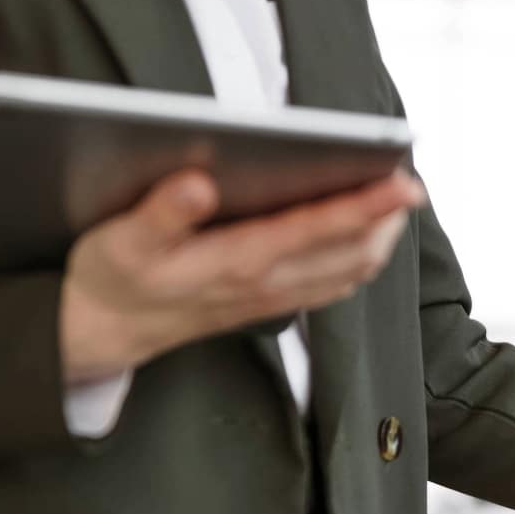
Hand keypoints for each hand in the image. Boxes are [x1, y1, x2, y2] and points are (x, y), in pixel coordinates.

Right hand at [58, 168, 426, 383]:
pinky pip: (336, 284)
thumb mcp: (121, 241)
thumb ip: (161, 214)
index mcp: (237, 262)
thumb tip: (197, 184)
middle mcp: (267, 283)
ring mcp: (275, 297)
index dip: (364, 206)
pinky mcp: (273, 303)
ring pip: (352, 271)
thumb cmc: (114, 278)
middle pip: (352, 252)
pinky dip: (361, 258)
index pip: (316, 229)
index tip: (401, 184)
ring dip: (380, 237)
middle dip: (387, 218)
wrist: (105, 333)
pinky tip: (367, 235)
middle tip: (408, 180)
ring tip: (396, 201)